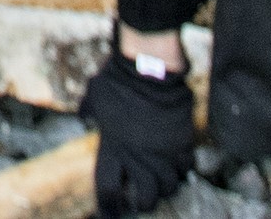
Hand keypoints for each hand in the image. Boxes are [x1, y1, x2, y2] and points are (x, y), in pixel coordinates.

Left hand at [83, 50, 195, 217]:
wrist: (148, 67)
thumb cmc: (116, 79)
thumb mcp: (94, 96)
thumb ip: (88, 111)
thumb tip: (83, 115)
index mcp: (113, 148)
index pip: (108, 188)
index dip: (109, 207)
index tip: (110, 214)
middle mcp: (139, 156)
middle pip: (146, 197)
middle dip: (145, 204)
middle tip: (143, 201)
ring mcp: (163, 150)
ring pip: (170, 185)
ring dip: (166, 187)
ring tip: (163, 184)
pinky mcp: (182, 141)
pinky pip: (187, 165)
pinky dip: (184, 168)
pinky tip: (179, 164)